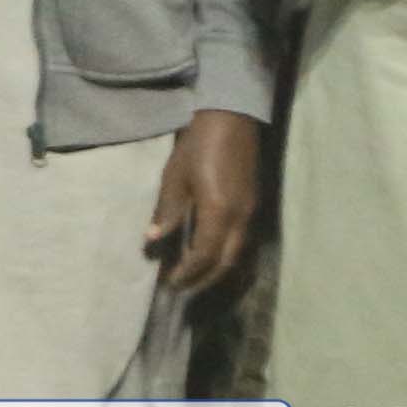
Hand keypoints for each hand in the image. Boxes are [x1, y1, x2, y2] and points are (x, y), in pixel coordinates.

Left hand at [148, 110, 262, 296]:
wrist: (231, 119)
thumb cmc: (198, 146)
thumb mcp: (175, 178)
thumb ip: (168, 212)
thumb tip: (152, 240)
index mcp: (220, 212)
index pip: (205, 255)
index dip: (188, 272)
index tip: (170, 282)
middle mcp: (241, 218)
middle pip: (226, 263)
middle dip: (204, 280)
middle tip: (181, 288)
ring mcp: (252, 213)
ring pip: (240, 256)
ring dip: (219, 272)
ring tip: (197, 280)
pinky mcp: (254, 207)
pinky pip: (246, 244)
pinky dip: (230, 258)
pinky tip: (216, 261)